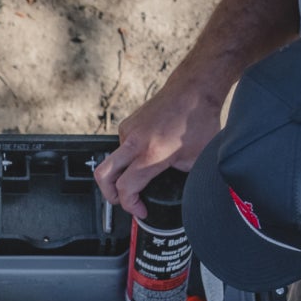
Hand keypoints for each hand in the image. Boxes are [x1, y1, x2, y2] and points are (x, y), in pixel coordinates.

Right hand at [97, 83, 225, 221]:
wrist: (193, 89)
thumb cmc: (198, 119)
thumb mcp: (196, 158)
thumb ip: (179, 176)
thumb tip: (173, 187)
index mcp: (152, 154)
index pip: (126, 188)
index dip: (130, 206)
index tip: (141, 210)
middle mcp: (135, 142)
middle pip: (102, 176)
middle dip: (108, 195)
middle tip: (122, 201)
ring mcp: (128, 131)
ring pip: (112, 161)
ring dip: (120, 174)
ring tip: (138, 177)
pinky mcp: (127, 123)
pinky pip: (121, 147)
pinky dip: (128, 156)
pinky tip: (144, 155)